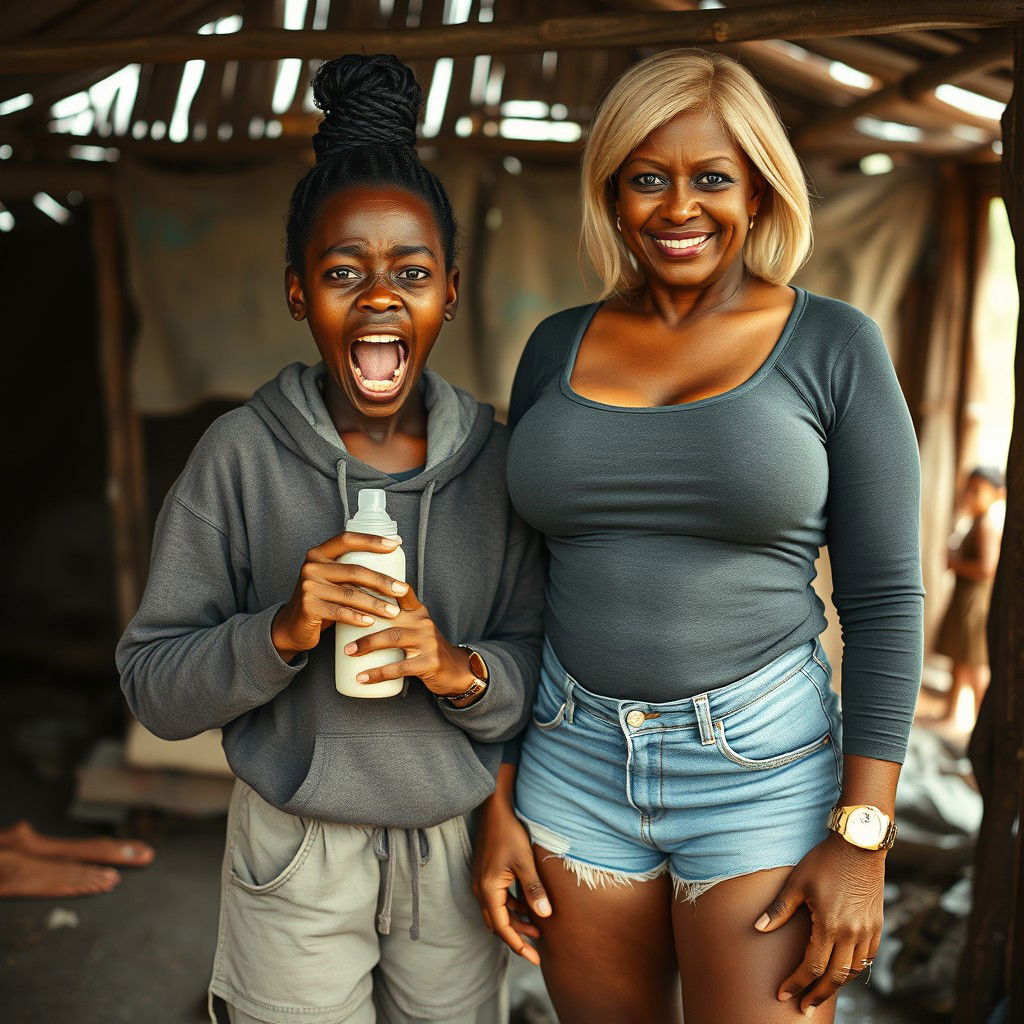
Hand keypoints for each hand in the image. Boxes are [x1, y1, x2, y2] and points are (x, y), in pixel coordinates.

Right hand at [271, 531, 407, 661]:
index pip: (347, 540)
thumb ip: (350, 571)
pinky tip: (371, 622)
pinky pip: (339, 611)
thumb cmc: (321, 600)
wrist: (292, 626)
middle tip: (402, 590)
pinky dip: (357, 617)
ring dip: (376, 604)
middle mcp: (312, 566)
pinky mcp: (308, 607)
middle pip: (354, 570)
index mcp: (318, 553)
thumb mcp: (331, 580)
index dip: (372, 540)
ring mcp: (308, 586)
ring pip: (350, 594)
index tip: (396, 544)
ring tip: (393, 611)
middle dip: (382, 581)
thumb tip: (391, 569)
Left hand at [341, 581, 473, 697]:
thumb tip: (355, 614)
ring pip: (394, 638)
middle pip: (390, 615)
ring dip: (368, 644)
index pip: (401, 592)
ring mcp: (428, 642)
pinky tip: (362, 678)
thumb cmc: (426, 649)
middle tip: (340, 623)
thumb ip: (395, 620)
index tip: (357, 583)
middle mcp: (424, 622)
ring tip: (349, 652)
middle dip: (363, 620)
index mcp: (418, 612)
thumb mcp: (416, 629)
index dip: (381, 585)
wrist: (456, 670)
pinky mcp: (430, 662)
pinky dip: (378, 673)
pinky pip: (399, 667)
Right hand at [472, 776, 551, 965]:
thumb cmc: (510, 832)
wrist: (495, 809)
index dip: (517, 944)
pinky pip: (497, 901)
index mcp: (488, 889)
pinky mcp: (486, 875)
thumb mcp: (525, 862)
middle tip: (536, 951)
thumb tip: (544, 915)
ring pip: (497, 913)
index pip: (501, 926)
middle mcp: (481, 889)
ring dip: (514, 923)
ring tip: (537, 930)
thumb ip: (534, 889)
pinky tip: (527, 907)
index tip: (533, 958)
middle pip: (497, 923)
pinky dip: (511, 909)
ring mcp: (481, 882)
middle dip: (516, 938)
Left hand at [754, 833, 883, 1013]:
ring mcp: (867, 932)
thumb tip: (757, 928)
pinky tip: (843, 971)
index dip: (796, 983)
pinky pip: (867, 959)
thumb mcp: (797, 882)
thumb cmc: (824, 861)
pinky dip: (854, 970)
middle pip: (834, 978)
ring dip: (836, 985)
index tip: (783, 994)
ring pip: (853, 972)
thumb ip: (779, 909)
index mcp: (830, 926)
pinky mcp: (877, 926)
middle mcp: (852, 934)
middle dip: (817, 995)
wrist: (860, 844)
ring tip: (820, 992)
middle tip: (803, 1008)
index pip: (811, 967)